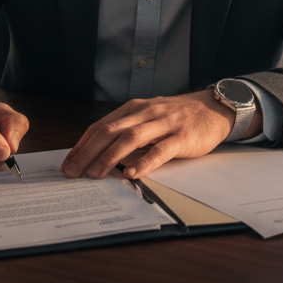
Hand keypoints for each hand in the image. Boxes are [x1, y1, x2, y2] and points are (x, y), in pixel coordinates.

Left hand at [60, 90, 260, 180]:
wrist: (214, 108)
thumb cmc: (179, 117)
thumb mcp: (150, 117)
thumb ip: (129, 131)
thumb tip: (100, 155)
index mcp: (134, 109)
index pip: (101, 126)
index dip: (82, 145)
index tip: (68, 163)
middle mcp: (146, 113)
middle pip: (110, 131)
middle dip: (88, 152)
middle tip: (72, 172)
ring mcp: (164, 124)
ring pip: (131, 138)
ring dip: (110, 157)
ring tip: (96, 174)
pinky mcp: (182, 137)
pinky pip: (160, 150)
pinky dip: (145, 162)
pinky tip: (132, 173)